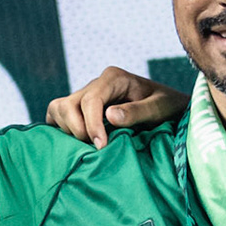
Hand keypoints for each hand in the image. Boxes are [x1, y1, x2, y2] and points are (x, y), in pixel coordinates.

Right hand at [44, 66, 188, 147]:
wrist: (168, 108)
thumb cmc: (168, 107)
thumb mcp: (160, 108)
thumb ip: (137, 112)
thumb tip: (109, 115)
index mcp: (113, 77)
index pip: (90, 100)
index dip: (92, 125)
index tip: (102, 146)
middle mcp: (96, 83)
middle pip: (68, 105)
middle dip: (79, 130)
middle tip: (99, 148)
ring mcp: (85, 94)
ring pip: (58, 109)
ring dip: (69, 130)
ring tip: (91, 145)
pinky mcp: (80, 107)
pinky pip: (57, 114)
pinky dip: (61, 129)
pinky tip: (78, 143)